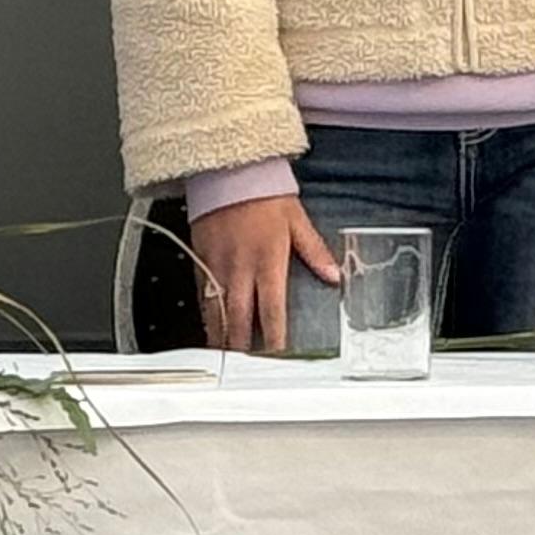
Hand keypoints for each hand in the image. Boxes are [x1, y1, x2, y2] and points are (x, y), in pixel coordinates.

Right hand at [189, 195, 339, 353]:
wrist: (227, 171)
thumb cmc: (263, 192)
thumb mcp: (297, 220)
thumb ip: (315, 251)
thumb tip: (334, 275)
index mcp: (268, 261)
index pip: (272, 310)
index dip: (274, 337)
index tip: (277, 354)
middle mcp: (241, 269)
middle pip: (240, 319)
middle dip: (242, 346)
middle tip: (246, 364)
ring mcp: (217, 265)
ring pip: (216, 311)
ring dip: (220, 335)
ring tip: (224, 354)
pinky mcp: (200, 258)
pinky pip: (200, 293)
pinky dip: (205, 313)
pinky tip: (209, 324)